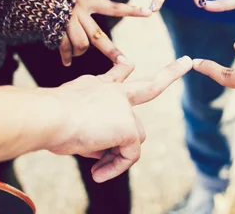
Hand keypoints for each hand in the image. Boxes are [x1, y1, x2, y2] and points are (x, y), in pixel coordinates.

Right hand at [46, 56, 192, 182]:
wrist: (47, 116)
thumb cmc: (49, 120)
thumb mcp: (71, 119)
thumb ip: (92, 129)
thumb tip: (103, 149)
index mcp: (96, 86)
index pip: (116, 74)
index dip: (123, 67)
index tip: (130, 61)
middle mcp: (113, 92)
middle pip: (149, 86)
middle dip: (170, 73)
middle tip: (187, 61)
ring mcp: (124, 107)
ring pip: (135, 136)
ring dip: (118, 154)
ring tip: (97, 167)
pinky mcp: (128, 127)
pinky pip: (129, 154)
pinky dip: (116, 166)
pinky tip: (98, 173)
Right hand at [60, 0, 150, 65]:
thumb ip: (82, 14)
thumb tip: (84, 42)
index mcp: (87, 0)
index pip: (114, 7)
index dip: (131, 11)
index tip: (150, 12)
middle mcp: (80, 10)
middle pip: (99, 36)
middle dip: (113, 52)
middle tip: (126, 63)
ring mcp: (67, 19)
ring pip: (82, 45)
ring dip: (78, 53)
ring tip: (73, 55)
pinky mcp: (55, 27)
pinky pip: (65, 48)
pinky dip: (66, 56)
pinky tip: (67, 62)